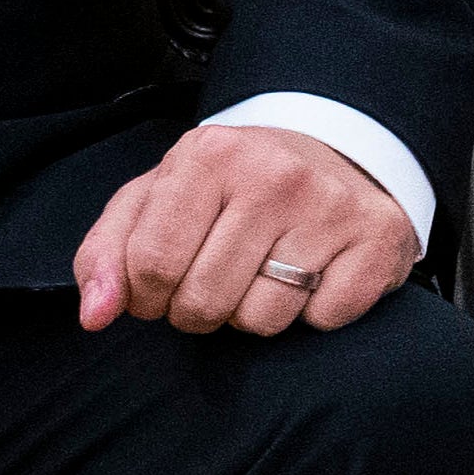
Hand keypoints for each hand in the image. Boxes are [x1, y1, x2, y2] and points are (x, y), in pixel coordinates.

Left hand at [77, 124, 419, 338]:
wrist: (336, 155)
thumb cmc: (231, 188)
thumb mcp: (158, 198)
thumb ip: (108, 253)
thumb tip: (95, 316)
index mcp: (209, 153)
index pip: (150, 264)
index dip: (146, 295)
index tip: (161, 285)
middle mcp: (275, 173)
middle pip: (203, 302)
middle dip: (198, 310)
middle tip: (217, 277)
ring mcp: (332, 207)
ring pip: (261, 320)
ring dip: (254, 313)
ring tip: (267, 271)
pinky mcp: (378, 241)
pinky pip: (321, 321)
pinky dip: (312, 312)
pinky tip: (315, 273)